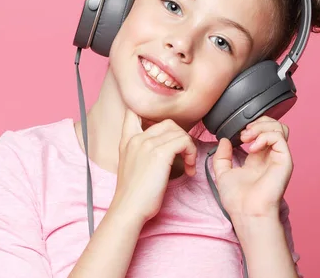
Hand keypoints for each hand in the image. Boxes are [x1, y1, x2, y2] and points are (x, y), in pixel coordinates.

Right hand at [110, 109, 197, 223]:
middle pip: (168, 123)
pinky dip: (192, 154)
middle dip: (181, 138)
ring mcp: (147, 144)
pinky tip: (189, 169)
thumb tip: (162, 147)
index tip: (167, 137)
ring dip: (189, 148)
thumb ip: (140, 151)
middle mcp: (137, 138)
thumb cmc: (133, 194)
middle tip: (183, 157)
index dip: (153, 116)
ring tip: (188, 164)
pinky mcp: (160, 154)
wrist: (128, 209)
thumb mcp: (131, 165)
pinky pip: (184, 142)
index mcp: (128, 140)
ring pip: (179, 132)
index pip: (134, 111)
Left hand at [212, 116, 292, 218]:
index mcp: (259, 158)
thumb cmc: (237, 200)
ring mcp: (278, 158)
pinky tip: (253, 148)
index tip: (237, 134)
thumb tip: (224, 139)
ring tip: (247, 137)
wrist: (246, 213)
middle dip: (257, 122)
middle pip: (274, 126)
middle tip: (243, 134)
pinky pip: (279, 138)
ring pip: (280, 128)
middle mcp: (270, 156)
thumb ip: (222, 156)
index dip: (251, 126)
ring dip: (261, 127)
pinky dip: (264, 136)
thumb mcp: (222, 173)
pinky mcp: (284, 161)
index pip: (263, 132)